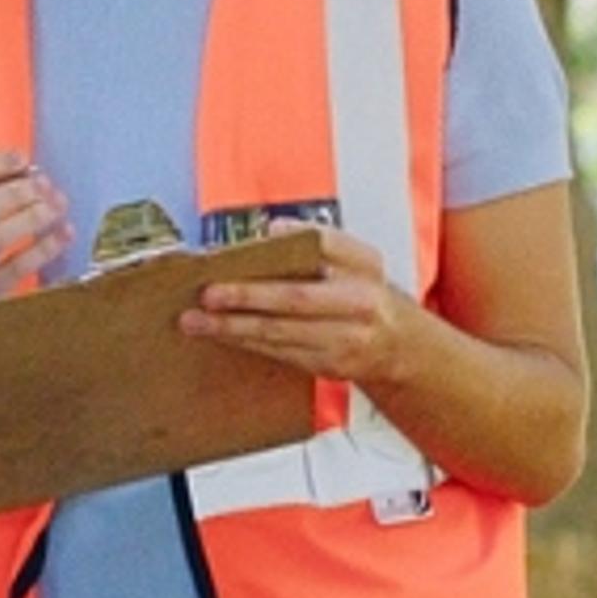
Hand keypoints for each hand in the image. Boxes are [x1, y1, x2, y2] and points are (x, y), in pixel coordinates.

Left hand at [178, 226, 416, 388]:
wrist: (401, 347)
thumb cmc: (370, 293)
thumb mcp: (360, 259)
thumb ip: (323, 240)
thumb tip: (273, 229)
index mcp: (362, 277)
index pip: (313, 267)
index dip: (270, 273)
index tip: (234, 265)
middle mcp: (356, 310)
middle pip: (291, 304)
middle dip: (245, 301)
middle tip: (206, 296)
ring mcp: (342, 344)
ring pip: (279, 335)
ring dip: (233, 328)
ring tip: (196, 322)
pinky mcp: (327, 368)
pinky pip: (279, 353)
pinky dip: (247, 342)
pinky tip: (220, 334)